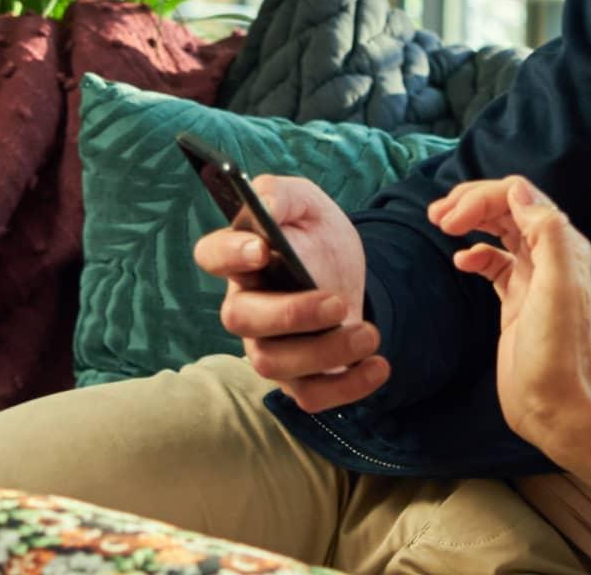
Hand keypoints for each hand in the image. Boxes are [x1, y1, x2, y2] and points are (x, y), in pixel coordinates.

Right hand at [192, 175, 387, 412]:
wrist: (344, 271)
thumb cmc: (313, 233)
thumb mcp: (305, 202)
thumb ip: (282, 194)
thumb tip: (264, 205)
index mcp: (240, 257)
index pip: (212, 254)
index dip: (229, 254)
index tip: (262, 249)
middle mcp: (246, 306)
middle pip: (241, 320)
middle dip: (290, 315)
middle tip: (337, 301)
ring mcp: (268, 345)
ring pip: (273, 363)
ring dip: (325, 352)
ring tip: (369, 333)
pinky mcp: (298, 375)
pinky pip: (309, 396)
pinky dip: (345, 389)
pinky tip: (379, 366)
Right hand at [432, 176, 590, 454]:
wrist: (556, 404)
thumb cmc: (556, 351)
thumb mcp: (556, 287)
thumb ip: (545, 233)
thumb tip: (517, 189)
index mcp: (563, 245)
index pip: (520, 197)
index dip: (482, 198)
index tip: (449, 220)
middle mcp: (550, 256)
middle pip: (508, 208)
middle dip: (471, 203)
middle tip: (437, 216)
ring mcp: (531, 278)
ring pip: (499, 232)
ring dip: (469, 220)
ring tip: (439, 223)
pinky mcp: (515, 301)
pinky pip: (493, 263)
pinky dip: (474, 254)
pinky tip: (459, 261)